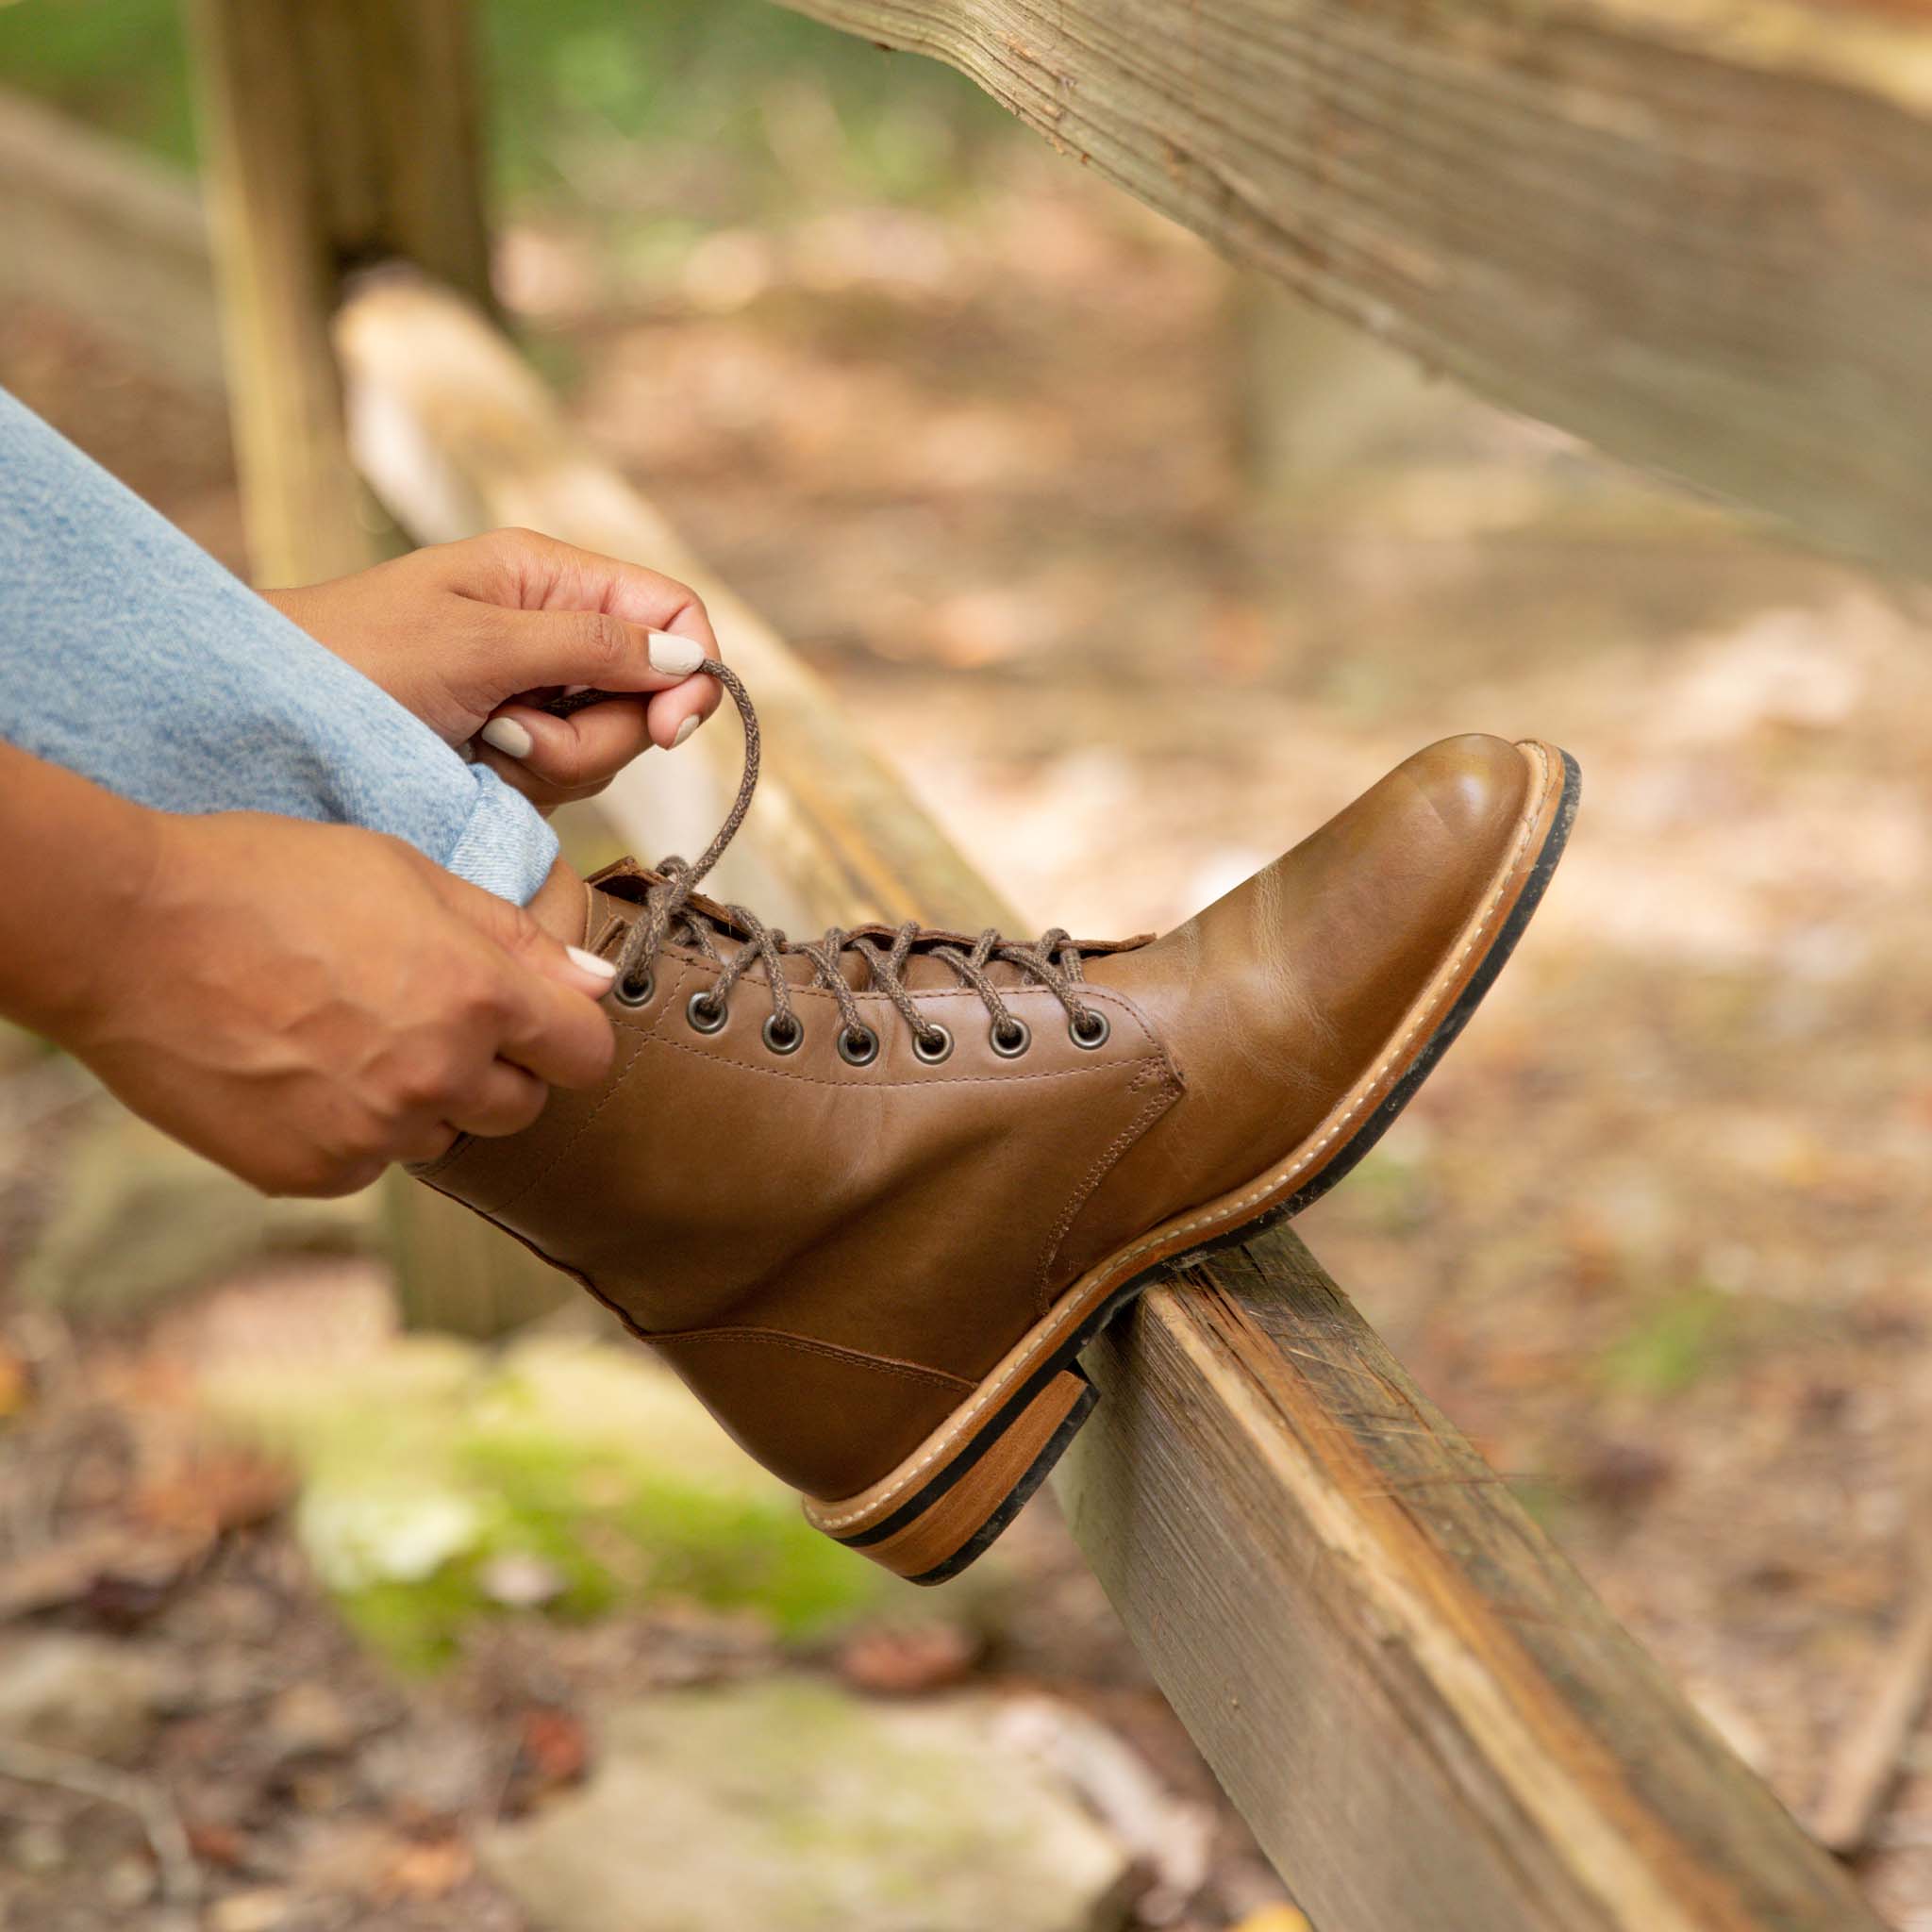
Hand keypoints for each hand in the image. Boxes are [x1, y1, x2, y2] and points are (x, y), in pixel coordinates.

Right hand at [58, 810, 617, 1196]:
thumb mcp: (409, 873)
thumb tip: (593, 983)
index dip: (565, 1033)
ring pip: (441, 1136)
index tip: (538, 1022)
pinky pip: (368, 1163)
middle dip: (493, 1068)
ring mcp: (375, 1134)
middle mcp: (439, 1077)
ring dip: (419, 1100)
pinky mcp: (313, 1173)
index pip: (586, 1053)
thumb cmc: (266, 882)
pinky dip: (349, 1130)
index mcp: (478, 997)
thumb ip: (513, 937)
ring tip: (345, 1034)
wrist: (131, 933)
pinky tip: (300, 1069)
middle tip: (422, 1015)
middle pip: (521, 1106)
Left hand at [262, 529, 723, 812]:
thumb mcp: (479, 643)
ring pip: (608, 749)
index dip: (690, 669)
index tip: (672, 730)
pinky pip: (564, 782)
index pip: (669, 610)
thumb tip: (689, 657)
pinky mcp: (512, 751)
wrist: (264, 717)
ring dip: (551, 763)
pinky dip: (523, 786)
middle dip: (597, 732)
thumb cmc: (353, 657)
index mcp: (547, 577)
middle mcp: (551, 632)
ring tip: (476, 745)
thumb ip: (590, 646)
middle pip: (647, 694)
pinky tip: (469, 769)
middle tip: (514, 732)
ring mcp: (534, 695)